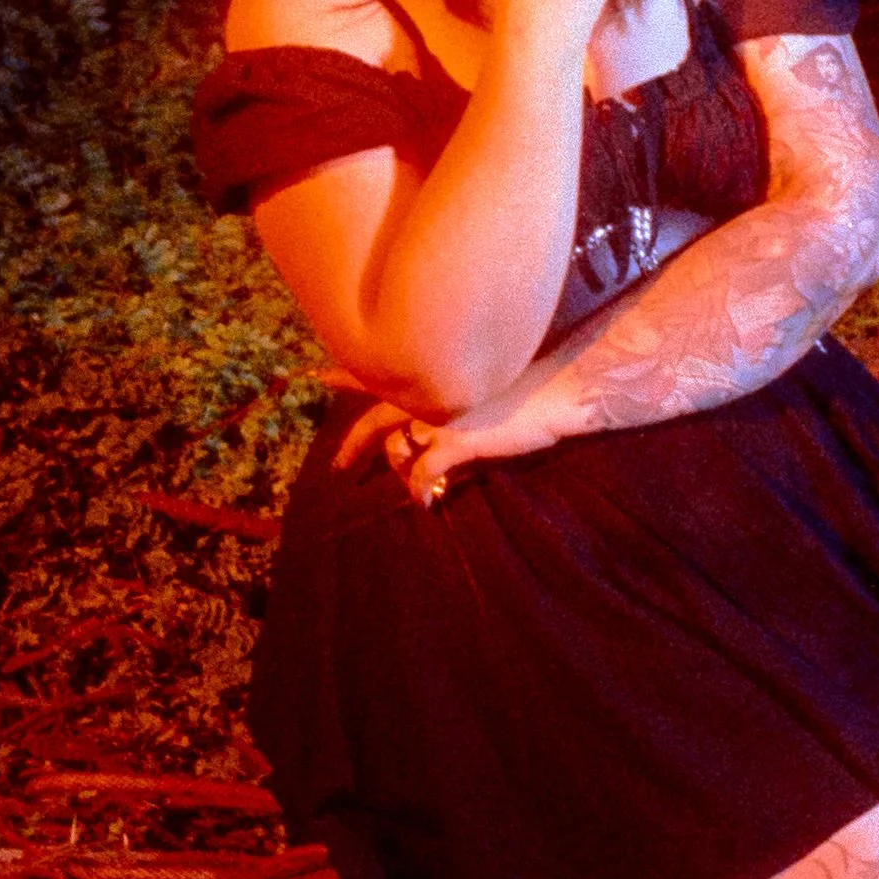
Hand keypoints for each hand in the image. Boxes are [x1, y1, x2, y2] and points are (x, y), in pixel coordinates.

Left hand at [333, 384, 568, 507]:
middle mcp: (429, 390)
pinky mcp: (454, 440)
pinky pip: (421, 473)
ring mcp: (439, 415)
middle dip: (353, 445)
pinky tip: (425, 505)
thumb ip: (459, 399)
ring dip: (401, 473)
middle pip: (374, 419)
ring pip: (397, 449)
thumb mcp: (487, 382)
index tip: (317, 377)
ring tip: (415, 489)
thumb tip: (446, 423)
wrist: (561, 390)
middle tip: (337, 467)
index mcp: (436, 372)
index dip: (347, 375)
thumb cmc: (534, 383)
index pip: (381, 372)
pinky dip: (418, 492)